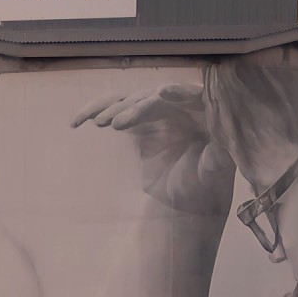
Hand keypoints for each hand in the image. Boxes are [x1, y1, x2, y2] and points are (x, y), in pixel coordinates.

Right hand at [71, 83, 235, 215]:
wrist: (187, 204)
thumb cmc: (205, 188)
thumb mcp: (213, 175)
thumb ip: (217, 157)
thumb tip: (219, 141)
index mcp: (204, 114)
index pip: (192, 95)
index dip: (178, 92)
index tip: (162, 92)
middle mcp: (179, 107)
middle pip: (155, 97)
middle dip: (136, 106)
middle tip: (117, 123)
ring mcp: (156, 113)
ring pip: (131, 100)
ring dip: (113, 108)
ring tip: (99, 123)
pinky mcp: (136, 121)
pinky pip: (114, 110)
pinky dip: (94, 112)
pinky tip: (78, 121)